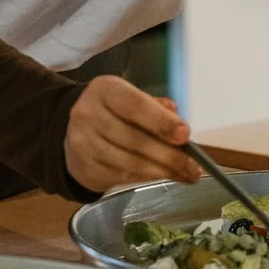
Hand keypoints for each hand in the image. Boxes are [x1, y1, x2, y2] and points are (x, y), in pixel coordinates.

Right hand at [65, 77, 199, 193]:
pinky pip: (122, 177)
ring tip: (184, 174)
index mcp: (105, 90)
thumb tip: (179, 125)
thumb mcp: (131, 99)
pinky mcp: (84, 168)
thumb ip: (156, 109)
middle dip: (170, 155)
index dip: (161, 121)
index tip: (185, 135)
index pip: (134, 105)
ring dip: (162, 171)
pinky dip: (146, 178)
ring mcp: (83, 143)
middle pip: (135, 139)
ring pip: (130, 163)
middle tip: (193, 166)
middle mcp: (88, 114)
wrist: (75, 131)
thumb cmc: (113, 112)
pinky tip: (162, 176)